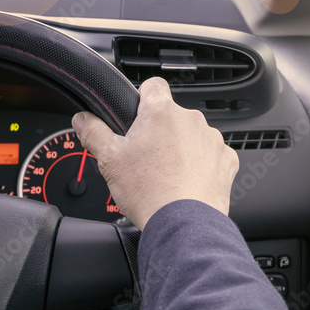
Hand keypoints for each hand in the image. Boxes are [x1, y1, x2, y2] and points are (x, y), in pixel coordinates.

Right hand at [71, 77, 239, 229]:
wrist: (183, 224)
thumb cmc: (149, 192)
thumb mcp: (109, 160)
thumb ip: (93, 132)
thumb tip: (82, 119)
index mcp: (161, 113)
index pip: (153, 86)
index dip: (142, 98)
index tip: (138, 114)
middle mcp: (190, 120)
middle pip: (171, 116)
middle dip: (160, 131)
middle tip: (146, 157)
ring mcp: (211, 139)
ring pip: (192, 135)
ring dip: (182, 148)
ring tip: (167, 174)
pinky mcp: (226, 159)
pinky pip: (212, 155)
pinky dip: (202, 165)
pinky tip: (188, 182)